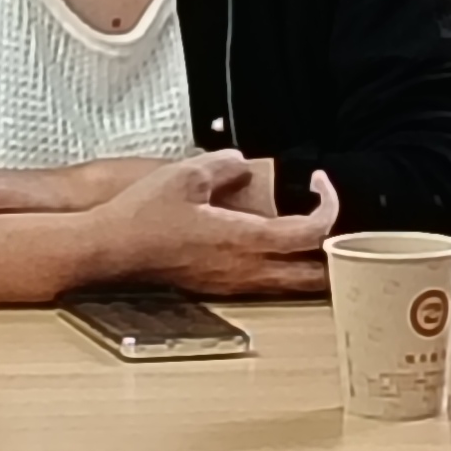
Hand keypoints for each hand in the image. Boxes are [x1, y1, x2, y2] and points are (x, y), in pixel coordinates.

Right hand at [83, 152, 343, 296]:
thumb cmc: (143, 218)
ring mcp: (234, 284)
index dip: (328, 206)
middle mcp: (246, 269)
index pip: (312, 233)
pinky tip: (276, 250)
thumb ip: (223, 164)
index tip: (320, 183)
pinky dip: (286, 270)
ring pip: (293, 285)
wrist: (110, 251)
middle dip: (337, 252)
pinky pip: (269, 286)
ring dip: (312, 265)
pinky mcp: (220, 288)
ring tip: (316, 238)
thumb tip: (240, 163)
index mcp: (245, 239)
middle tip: (340, 224)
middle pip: (314, 275)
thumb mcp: (185, 175)